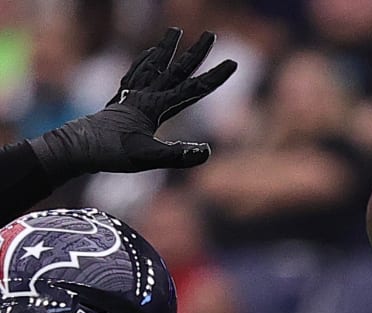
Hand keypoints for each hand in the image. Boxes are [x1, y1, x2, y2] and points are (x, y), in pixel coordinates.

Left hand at [29, 28, 236, 183]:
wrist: (76, 148)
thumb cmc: (112, 154)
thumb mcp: (148, 159)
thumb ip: (177, 155)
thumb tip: (206, 150)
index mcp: (155, 106)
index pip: (192, 90)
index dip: (214, 78)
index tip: (232, 63)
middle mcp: (144, 95)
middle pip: (175, 70)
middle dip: (195, 53)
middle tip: (211, 35)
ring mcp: (131, 95)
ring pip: (154, 65)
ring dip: (167, 48)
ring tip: (175, 31)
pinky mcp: (121, 100)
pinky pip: (136, 73)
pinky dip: (146, 61)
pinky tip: (149, 56)